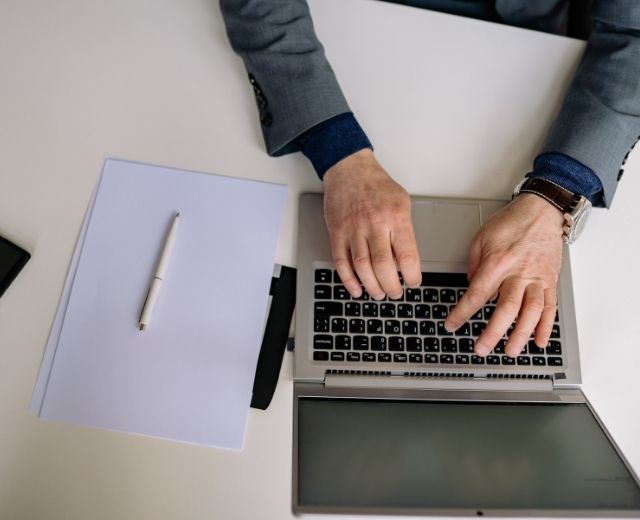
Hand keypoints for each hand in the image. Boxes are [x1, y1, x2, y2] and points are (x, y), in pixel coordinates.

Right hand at [323, 149, 420, 299]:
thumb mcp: (402, 202)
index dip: (411, 276)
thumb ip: (405, 230)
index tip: (413, 283)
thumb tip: (407, 260)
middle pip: (383, 266)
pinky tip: (356, 288)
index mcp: (395, 217)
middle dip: (391, 286)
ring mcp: (353, 229)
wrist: (349, 169)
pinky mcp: (337, 232)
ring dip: (371, 286)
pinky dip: (348, 279)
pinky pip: (341, 262)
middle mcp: (374, 224)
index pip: (407, 255)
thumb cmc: (376, 185)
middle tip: (395, 294)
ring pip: (362, 267)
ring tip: (378, 294)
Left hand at [444, 193, 564, 356]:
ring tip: (510, 351)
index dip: (462, 312)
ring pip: (531, 313)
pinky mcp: (551, 281)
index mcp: (497, 263)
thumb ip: (474, 264)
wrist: (542, 210)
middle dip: (492, 332)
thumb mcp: (481, 237)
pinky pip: (550, 307)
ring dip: (521, 335)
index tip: (452, 324)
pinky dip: (546, 326)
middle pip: (506, 309)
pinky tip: (539, 341)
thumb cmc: (512, 222)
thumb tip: (471, 286)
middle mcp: (519, 273)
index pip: (477, 294)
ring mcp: (537, 279)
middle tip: (481, 349)